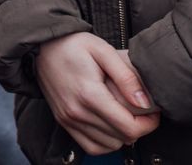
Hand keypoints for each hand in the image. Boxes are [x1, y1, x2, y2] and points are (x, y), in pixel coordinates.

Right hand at [35, 31, 158, 152]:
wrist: (39, 46)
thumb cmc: (71, 44)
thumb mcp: (102, 50)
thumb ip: (126, 77)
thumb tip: (144, 102)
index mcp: (88, 95)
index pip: (129, 128)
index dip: (149, 124)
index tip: (151, 111)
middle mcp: (76, 112)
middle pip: (122, 138)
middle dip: (138, 128)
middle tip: (141, 111)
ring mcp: (68, 119)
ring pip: (108, 146)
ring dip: (122, 136)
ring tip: (124, 117)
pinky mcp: (63, 121)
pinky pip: (91, 147)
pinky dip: (105, 142)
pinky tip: (109, 126)